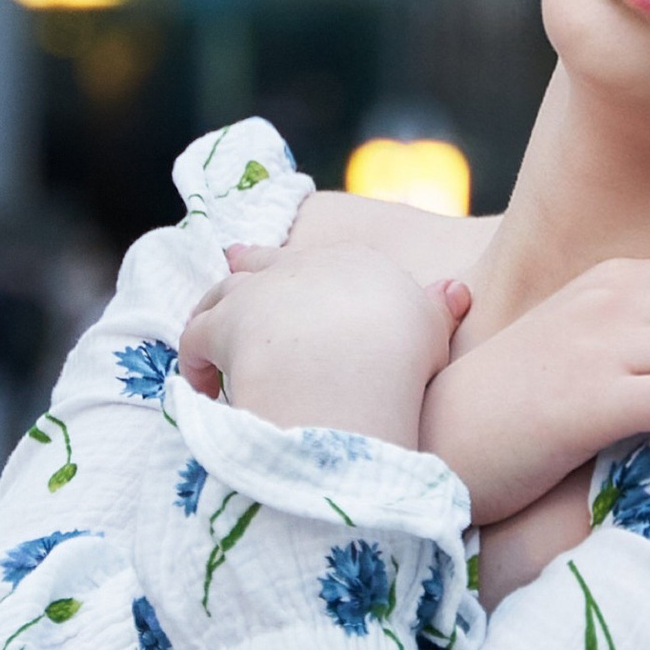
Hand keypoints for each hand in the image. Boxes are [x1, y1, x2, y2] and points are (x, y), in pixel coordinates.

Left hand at [179, 243, 469, 445]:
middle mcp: (303, 267)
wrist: (358, 371)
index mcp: (354, 264)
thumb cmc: (403, 358)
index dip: (302, 273)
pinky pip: (197, 338)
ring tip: (214, 352)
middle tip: (231, 260)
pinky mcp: (226, 324)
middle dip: (247, 263)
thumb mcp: (432, 328)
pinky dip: (194, 363)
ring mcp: (260, 293)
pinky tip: (203, 388)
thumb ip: (438, 308)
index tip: (289, 277)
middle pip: (265, 262)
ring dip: (214, 316)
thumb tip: (456, 289)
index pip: (320, 265)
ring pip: (223, 294)